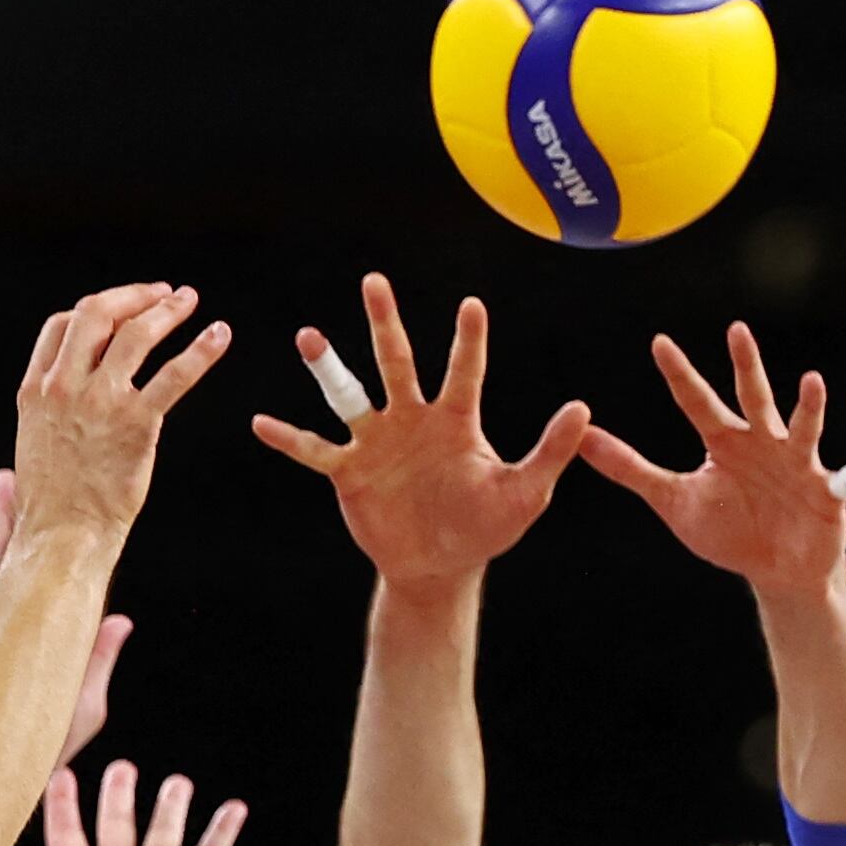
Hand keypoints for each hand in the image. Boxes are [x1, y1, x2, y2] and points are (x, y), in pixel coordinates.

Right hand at [0, 469, 129, 755]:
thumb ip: (96, 658)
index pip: (46, 567)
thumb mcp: (82, 702)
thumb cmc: (48, 746)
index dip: (46, 532)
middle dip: (2, 514)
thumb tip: (122, 620)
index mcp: (41, 625)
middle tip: (4, 474)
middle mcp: (5, 617)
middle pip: (3, 553)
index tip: (51, 495)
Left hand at [0, 758, 245, 845]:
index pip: (67, 834)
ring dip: (171, 807)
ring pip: (163, 834)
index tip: (61, 775)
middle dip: (119, 795)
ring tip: (178, 782)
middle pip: (117, 825)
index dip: (63, 805)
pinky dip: (222, 832)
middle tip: (121, 768)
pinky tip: (235, 808)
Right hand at [13, 283, 228, 540]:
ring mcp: (100, 401)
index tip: (120, 309)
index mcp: (36, 390)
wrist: (63, 536)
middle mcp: (64, 386)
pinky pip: (174, 375)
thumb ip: (53, 410)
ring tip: (189, 302)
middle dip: (132, 297)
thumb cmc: (54, 503)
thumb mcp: (36, 443)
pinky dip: (201, 350)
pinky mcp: (136, 422)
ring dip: (166, 311)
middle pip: (96, 314)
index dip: (94, 310)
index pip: (61, 326)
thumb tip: (71, 396)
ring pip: (136, 335)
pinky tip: (219, 335)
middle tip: (162, 293)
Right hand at [249, 273, 591, 586]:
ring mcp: (377, 442)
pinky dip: (290, 439)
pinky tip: (262, 423)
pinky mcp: (349, 471)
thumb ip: (550, 451)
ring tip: (308, 336)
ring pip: (350, 394)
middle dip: (386, 322)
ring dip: (328, 366)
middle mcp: (412, 419)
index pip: (465, 371)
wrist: (438, 565)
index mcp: (456, 420)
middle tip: (373, 281)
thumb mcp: (525, 493)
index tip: (473, 306)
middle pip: (397, 361)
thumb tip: (583, 409)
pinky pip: (316, 450)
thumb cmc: (486, 527)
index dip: (468, 341)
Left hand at [582, 322, 845, 597]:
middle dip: (745, 366)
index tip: (658, 343)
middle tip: (735, 331)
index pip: (696, 402)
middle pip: (752, 397)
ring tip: (812, 383)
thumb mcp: (674, 501)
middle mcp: (763, 442)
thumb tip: (583, 439)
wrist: (776, 570)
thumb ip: (631, 469)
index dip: (678, 375)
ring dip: (808, 407)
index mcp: (726, 442)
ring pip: (802, 428)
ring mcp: (798, 463)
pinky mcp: (828, 492)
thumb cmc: (729, 530)